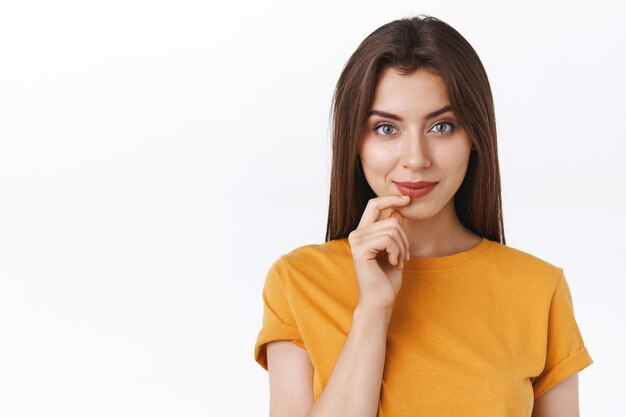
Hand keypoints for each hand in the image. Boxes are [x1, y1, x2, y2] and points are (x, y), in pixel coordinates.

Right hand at [347, 195, 410, 309]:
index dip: (391, 198)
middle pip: (391, 220)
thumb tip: (397, 211)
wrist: (380, 300)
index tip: (408, 200)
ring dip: (402, 248)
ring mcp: (357, 240)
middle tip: (404, 256)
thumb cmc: (386, 278)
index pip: (374, 204)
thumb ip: (393, 231)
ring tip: (399, 262)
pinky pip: (388, 239)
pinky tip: (394, 263)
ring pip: (392, 229)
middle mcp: (357, 233)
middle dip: (405, 238)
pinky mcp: (360, 249)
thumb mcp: (394, 250)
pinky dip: (397, 252)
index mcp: (363, 232)